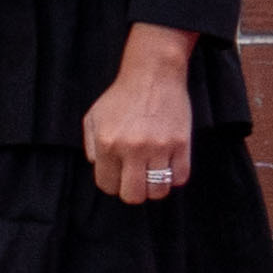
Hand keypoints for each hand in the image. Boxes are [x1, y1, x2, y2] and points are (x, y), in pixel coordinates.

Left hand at [85, 27, 199, 207]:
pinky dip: (174, 178)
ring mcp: (159, 148)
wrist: (153, 76)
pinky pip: (181, 178)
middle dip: (132, 192)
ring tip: (152, 175)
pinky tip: (168, 167)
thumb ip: (91, 146)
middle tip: (135, 180)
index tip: (117, 177)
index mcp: (107, 144)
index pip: (107, 185)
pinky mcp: (182, 144)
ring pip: (158, 191)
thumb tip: (99, 169)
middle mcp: (132, 149)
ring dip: (155, 188)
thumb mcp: (93, 118)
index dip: (112, 185)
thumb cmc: (121, 97)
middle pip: (133, 195)